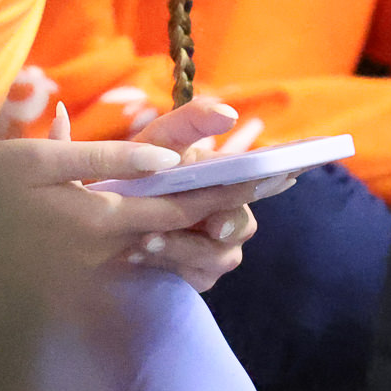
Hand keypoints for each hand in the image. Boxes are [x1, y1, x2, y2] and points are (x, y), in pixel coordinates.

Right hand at [4, 100, 290, 287]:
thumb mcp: (36, 161)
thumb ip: (102, 161)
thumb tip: (165, 162)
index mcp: (100, 220)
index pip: (181, 205)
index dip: (229, 189)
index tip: (270, 175)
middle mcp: (103, 251)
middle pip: (183, 234)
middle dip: (231, 212)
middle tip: (275, 187)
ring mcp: (90, 268)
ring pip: (164, 257)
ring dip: (206, 240)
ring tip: (243, 223)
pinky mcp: (76, 275)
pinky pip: (136, 265)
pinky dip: (168, 253)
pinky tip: (179, 242)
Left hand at [122, 97, 294, 290]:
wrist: (103, 216)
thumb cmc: (137, 171)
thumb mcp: (159, 141)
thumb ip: (191, 121)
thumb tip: (228, 114)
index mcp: (227, 178)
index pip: (268, 178)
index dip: (284, 176)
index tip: (287, 176)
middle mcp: (229, 214)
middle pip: (245, 224)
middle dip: (225, 223)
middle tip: (210, 225)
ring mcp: (217, 249)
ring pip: (222, 256)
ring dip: (182, 247)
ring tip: (145, 240)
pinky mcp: (198, 276)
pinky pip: (197, 277)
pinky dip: (167, 264)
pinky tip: (137, 254)